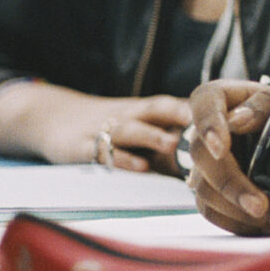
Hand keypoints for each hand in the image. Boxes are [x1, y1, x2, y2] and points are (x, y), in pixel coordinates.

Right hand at [0, 82, 190, 173]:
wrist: (50, 118)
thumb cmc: (106, 127)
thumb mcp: (134, 124)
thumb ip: (165, 136)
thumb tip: (207, 157)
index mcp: (142, 110)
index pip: (170, 104)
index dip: (193, 108)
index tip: (219, 113)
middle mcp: (126, 116)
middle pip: (154, 110)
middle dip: (179, 116)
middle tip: (202, 125)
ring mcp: (104, 129)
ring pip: (130, 129)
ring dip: (152, 136)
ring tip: (173, 143)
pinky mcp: (82, 147)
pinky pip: (104, 151)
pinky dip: (122, 159)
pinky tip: (140, 167)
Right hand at [185, 79, 269, 234]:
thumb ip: (267, 103)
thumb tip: (237, 119)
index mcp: (225, 99)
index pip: (204, 102)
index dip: (208, 125)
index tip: (222, 147)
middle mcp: (209, 133)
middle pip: (202, 156)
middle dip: (231, 184)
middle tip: (259, 205)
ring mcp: (208, 166)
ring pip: (207, 192)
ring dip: (242, 212)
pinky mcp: (214, 194)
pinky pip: (216, 214)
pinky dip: (244, 224)